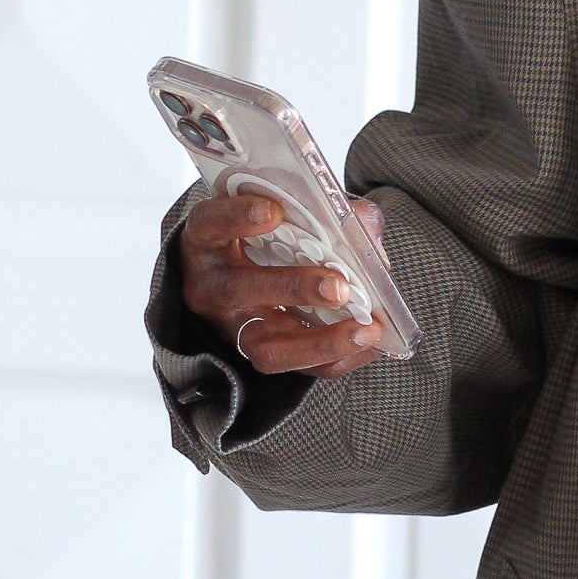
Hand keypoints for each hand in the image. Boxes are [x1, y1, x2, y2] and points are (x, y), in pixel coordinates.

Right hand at [179, 194, 390, 378]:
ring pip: (265, 347)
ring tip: (363, 328)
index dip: (236, 217)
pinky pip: (296, 368)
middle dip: (293, 288)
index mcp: (208, 240)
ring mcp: (232, 327)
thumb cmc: (264, 236)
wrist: (241, 275)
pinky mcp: (259, 354)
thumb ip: (322, 210)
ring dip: (319, 341)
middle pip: (239, 291)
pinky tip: (370, 343)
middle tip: (338, 286)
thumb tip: (363, 230)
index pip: (210, 223)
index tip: (273, 212)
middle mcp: (211, 287)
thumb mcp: (280, 213)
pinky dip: (337, 357)